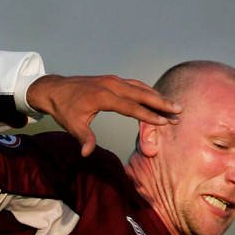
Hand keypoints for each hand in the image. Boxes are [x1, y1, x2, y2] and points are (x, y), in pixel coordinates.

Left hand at [27, 73, 180, 155]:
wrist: (55, 89)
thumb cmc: (63, 108)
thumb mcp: (72, 125)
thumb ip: (83, 138)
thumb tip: (86, 154)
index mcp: (103, 96)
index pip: (131, 107)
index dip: (148, 115)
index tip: (163, 122)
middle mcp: (111, 85)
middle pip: (141, 94)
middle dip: (161, 103)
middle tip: (179, 111)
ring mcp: (113, 80)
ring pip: (140, 87)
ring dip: (157, 96)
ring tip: (173, 105)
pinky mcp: (112, 80)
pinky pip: (134, 85)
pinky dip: (147, 91)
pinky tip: (156, 97)